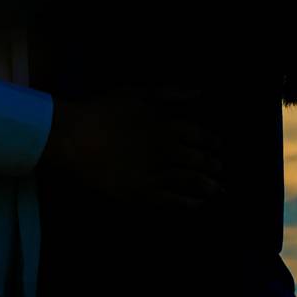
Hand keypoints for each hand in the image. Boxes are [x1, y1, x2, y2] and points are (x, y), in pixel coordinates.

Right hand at [40, 91, 225, 213]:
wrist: (75, 139)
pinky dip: (188, 202)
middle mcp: (168, 152)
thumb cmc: (104, 111)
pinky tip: (195, 203)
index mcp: (169, 126)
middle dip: (213, 166)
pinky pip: (172, 200)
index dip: (212, 142)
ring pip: (190, 183)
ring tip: (216, 190)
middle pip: (200, 161)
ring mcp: (156, 174)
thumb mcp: (138, 94)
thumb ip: (170, 94)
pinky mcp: (143, 193)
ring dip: (207, 186)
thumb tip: (199, 93)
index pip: (201, 136)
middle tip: (221, 170)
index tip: (219, 147)